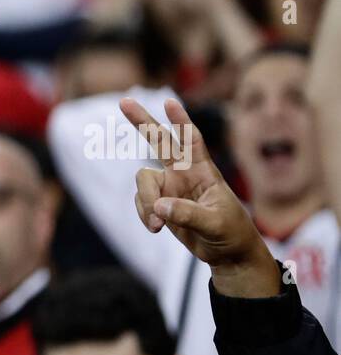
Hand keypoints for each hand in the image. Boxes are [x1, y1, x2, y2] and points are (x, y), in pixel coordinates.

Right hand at [120, 97, 278, 295]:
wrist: (227, 253)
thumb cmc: (230, 233)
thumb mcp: (216, 224)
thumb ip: (189, 214)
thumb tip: (158, 207)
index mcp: (203, 172)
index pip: (192, 141)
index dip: (181, 121)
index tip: (169, 102)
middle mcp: (184, 174)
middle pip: (159, 142)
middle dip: (142, 122)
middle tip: (125, 101)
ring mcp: (170, 188)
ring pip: (142, 182)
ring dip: (144, 202)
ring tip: (156, 226)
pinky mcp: (160, 204)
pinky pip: (141, 203)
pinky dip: (143, 215)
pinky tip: (155, 228)